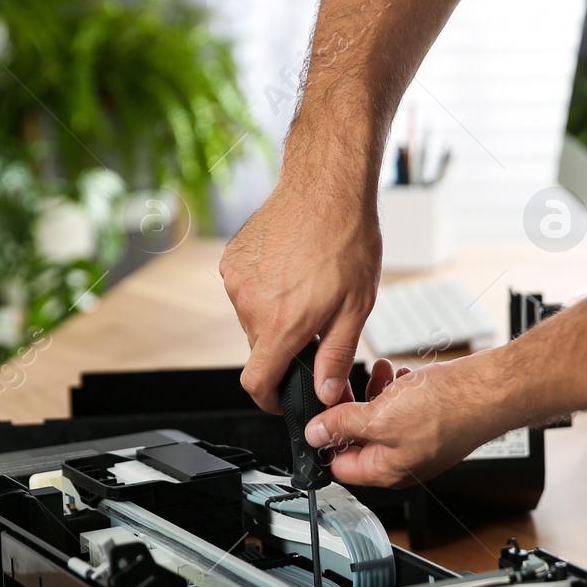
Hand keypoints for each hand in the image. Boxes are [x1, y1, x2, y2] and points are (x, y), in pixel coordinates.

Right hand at [220, 177, 380, 412]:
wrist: (326, 187)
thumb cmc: (347, 240)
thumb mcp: (356, 307)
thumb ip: (336, 355)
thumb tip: (325, 392)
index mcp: (282, 324)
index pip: (257, 382)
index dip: (269, 399)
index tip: (280, 398)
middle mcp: (251, 305)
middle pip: (260, 349)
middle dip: (284, 347)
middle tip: (314, 321)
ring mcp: (236, 281)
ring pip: (252, 319)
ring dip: (273, 315)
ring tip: (304, 286)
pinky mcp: (230, 261)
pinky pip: (244, 291)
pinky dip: (263, 290)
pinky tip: (288, 268)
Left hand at [305, 355, 504, 486]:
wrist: (490, 392)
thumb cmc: (447, 410)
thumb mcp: (379, 417)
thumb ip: (342, 425)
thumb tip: (316, 433)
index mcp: (386, 471)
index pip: (339, 466)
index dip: (325, 439)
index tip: (320, 414)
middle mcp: (403, 463)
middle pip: (359, 440)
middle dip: (350, 409)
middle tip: (346, 386)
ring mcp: (420, 444)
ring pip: (382, 421)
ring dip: (374, 395)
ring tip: (378, 372)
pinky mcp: (434, 425)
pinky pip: (405, 411)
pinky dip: (397, 391)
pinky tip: (401, 376)